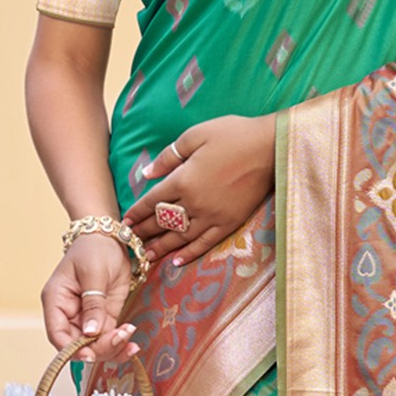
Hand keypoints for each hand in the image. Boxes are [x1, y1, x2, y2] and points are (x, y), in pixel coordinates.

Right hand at [40, 233, 140, 362]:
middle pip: (78, 345)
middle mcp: (68, 314)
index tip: (91, 354)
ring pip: (94, 346)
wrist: (110, 238)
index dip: (72, 349)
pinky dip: (120, 343)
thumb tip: (90, 333)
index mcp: (56, 301)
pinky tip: (132, 344)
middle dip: (99, 349)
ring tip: (130, 342)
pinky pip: (108, 338)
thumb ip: (93, 304)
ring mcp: (86, 318)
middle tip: (122, 339)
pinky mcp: (103, 318)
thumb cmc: (95, 249)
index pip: (58, 335)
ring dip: (112, 349)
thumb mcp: (94, 274)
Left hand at [124, 114, 275, 267]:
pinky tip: (176, 261)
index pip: (152, 201)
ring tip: (146, 256)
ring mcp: (212, 216)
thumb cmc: (233, 135)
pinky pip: (205, 243)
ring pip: (180, 237)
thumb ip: (169, 156)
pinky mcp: (229, 223)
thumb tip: (146, 174)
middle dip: (144, 232)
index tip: (125, 222)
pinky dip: (189, 253)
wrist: (270, 147)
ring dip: (160, 247)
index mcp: (183, 179)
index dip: (137, 213)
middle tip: (129, 243)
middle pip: (162, 222)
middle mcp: (194, 202)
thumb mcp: (195, 135)